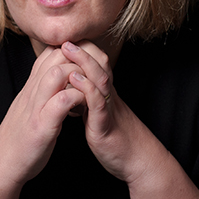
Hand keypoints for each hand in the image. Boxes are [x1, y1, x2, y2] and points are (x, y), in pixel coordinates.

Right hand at [0, 45, 86, 185]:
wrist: (0, 165)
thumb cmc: (19, 140)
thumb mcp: (29, 110)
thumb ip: (40, 94)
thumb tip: (57, 83)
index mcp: (30, 88)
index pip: (50, 53)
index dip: (71, 52)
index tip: (86, 64)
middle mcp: (31, 92)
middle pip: (56, 56)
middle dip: (79, 59)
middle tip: (94, 74)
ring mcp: (35, 108)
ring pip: (57, 74)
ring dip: (79, 76)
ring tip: (91, 88)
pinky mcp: (41, 126)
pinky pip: (62, 101)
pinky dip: (77, 98)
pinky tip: (85, 105)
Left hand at [61, 40, 157, 181]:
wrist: (137, 161)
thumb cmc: (116, 139)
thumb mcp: (98, 115)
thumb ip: (87, 101)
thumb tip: (72, 89)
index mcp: (104, 94)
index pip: (96, 64)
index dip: (81, 51)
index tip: (62, 41)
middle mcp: (108, 97)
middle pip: (99, 64)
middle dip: (82, 49)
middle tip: (64, 37)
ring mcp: (108, 109)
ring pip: (100, 78)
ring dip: (83, 61)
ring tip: (67, 49)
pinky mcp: (106, 124)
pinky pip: (97, 102)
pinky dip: (86, 88)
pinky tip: (74, 79)